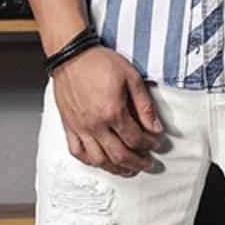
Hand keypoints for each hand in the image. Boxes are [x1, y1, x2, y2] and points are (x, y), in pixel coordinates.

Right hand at [51, 46, 163, 176]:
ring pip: (99, 160)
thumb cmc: (100, 62)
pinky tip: (100, 161)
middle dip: (137, 163)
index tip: (155, 144)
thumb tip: (156, 127)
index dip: (149, 144)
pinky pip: (77, 152)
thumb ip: (145, 105)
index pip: (135, 138)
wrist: (72, 55)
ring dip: (116, 168)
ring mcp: (80, 128)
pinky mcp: (69, 126)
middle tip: (148, 164)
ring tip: (128, 169)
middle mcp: (95, 125)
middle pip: (119, 155)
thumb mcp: (131, 77)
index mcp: (113, 112)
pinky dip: (90, 161)